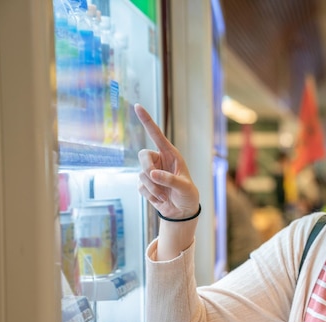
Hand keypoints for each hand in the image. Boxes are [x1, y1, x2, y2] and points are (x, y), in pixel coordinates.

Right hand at [135, 104, 199, 219]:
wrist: (182, 211)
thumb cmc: (188, 195)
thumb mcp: (184, 187)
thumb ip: (170, 180)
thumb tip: (152, 174)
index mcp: (170, 154)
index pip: (156, 134)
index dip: (147, 120)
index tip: (137, 106)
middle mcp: (159, 160)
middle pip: (143, 156)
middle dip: (149, 170)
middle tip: (158, 181)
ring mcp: (150, 172)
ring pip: (141, 174)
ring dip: (153, 188)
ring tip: (165, 195)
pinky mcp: (145, 185)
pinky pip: (140, 187)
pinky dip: (151, 195)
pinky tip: (161, 199)